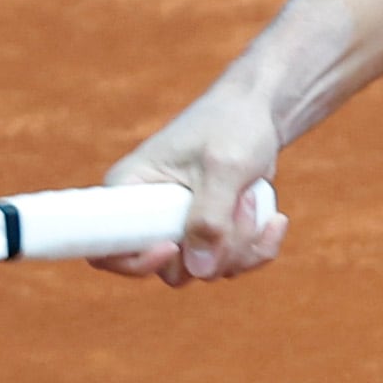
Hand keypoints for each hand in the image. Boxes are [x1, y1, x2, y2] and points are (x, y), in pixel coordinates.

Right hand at [96, 79, 292, 285]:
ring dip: (241, 244)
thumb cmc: (232, 125)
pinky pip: (229, 265)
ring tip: (252, 196)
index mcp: (128, 189)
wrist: (257, 112)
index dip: (134, 262)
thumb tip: (197, 270)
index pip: (106, 248)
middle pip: (172, 268)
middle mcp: (147, 216)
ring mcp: (179, 230)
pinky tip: (275, 220)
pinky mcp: (208, 237)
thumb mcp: (223, 166)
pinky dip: (257, 249)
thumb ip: (210, 216)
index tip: (172, 246)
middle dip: (216, 247)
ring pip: (205, 270)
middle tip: (240, 200)